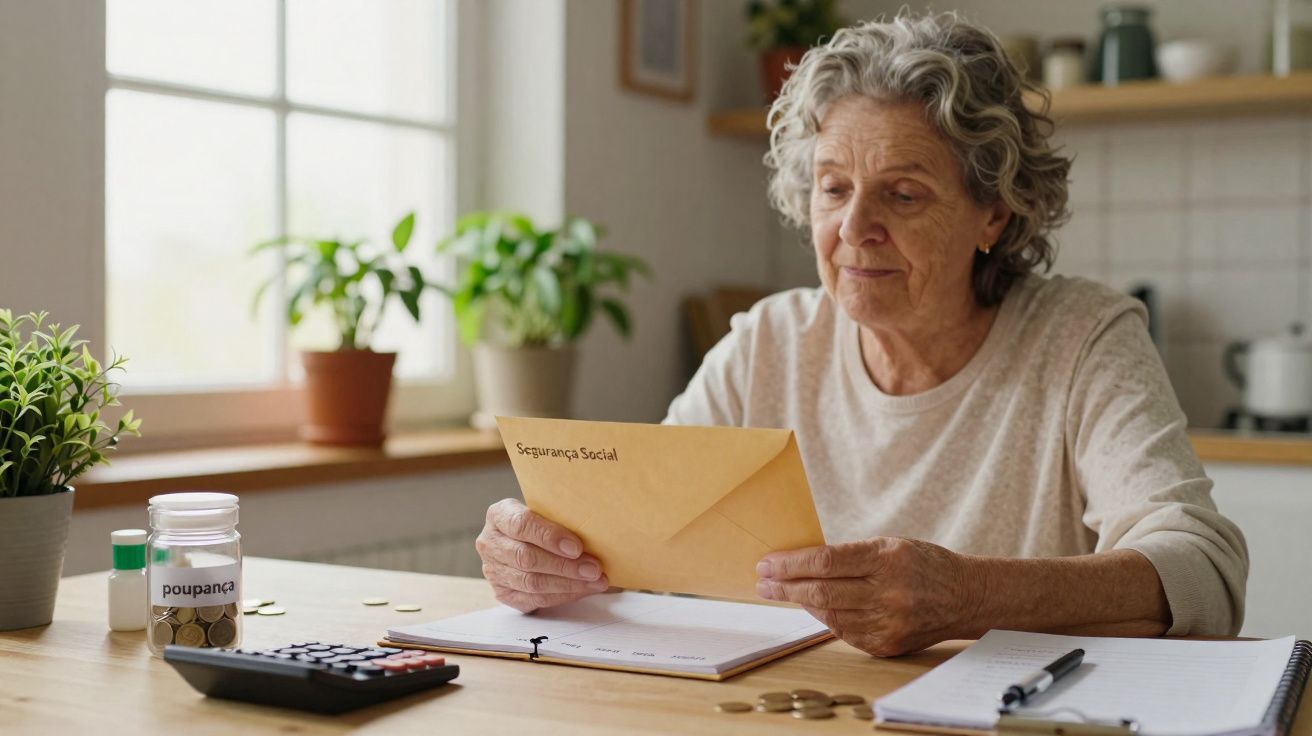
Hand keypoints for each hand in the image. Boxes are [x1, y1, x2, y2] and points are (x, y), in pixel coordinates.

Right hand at [475, 498, 608, 612]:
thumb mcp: (548, 510)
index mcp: (499, 515)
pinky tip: (582, 590)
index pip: (521, 525)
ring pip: (531, 582)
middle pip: (526, 558)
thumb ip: (562, 517)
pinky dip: (562, 596)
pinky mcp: (502, 593)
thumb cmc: (543, 521)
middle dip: (565, 566)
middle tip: (594, 568)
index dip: (549, 536)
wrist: (526, 539)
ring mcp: (493, 571)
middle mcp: (490, 543)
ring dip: (568, 584)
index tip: (577, 547)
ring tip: (595, 581)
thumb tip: (597, 531)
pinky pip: (534, 599)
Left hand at [755, 537, 974, 656]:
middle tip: (763, 581)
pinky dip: (825, 618)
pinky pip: (844, 632)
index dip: (791, 564)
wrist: (965, 596)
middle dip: (785, 586)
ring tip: (781, 591)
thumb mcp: (889, 545)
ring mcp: (888, 623)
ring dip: (801, 602)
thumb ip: (850, 555)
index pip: (826, 562)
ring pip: (829, 615)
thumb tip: (800, 563)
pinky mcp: (887, 645)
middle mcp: (888, 593)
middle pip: (822, 591)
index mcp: (887, 559)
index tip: (767, 563)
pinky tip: (812, 606)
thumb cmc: (922, 563)